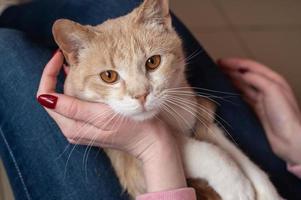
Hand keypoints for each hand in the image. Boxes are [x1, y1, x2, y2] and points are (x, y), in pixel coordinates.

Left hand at [37, 50, 186, 191]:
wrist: (152, 141)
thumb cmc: (131, 128)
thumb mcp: (101, 116)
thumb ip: (73, 108)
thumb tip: (43, 98)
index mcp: (71, 126)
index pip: (46, 96)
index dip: (49, 74)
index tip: (59, 55)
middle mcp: (72, 127)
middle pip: (57, 94)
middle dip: (62, 75)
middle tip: (75, 56)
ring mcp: (82, 126)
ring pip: (68, 97)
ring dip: (72, 79)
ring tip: (82, 63)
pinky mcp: (92, 124)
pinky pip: (79, 101)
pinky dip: (82, 87)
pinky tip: (92, 77)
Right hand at [219, 58, 300, 164]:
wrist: (289, 140)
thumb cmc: (285, 115)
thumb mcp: (273, 91)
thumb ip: (257, 79)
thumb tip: (243, 73)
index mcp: (273, 79)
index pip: (251, 66)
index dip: (235, 63)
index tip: (220, 62)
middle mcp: (267, 87)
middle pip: (246, 75)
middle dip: (231, 70)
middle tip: (215, 68)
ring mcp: (261, 99)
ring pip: (242, 86)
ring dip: (230, 80)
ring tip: (217, 77)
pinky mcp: (256, 110)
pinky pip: (242, 98)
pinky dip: (233, 93)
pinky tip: (225, 92)